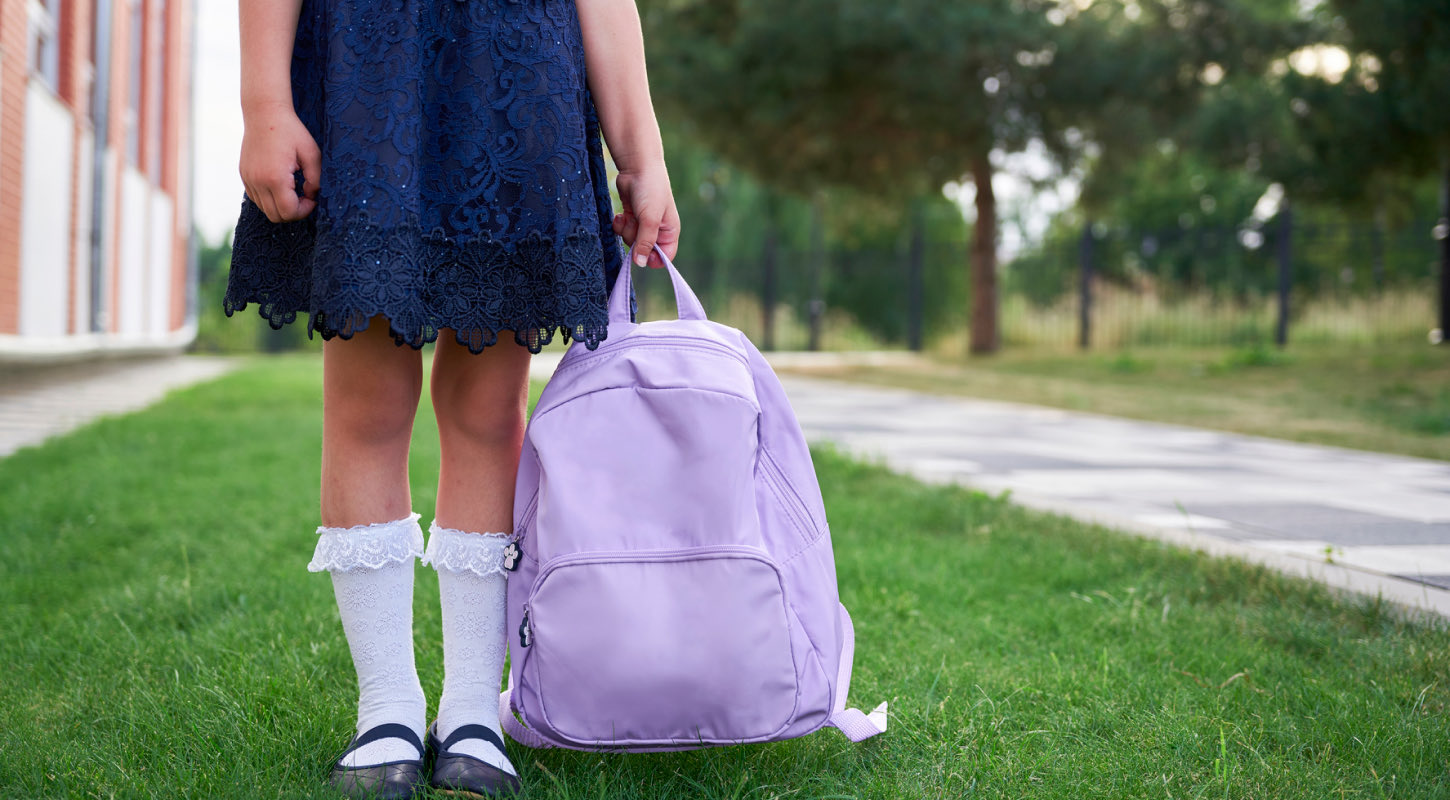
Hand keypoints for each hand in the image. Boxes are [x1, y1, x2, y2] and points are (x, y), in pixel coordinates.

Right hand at [238, 101, 320, 223]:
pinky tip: (281, 185)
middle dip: (293, 212)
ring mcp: (248, 179)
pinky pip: (257, 199)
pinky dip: (270, 199)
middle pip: (276, 216)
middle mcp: (258, 182)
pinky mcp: (244, 175)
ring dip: (281, 206)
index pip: (288, 212)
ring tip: (293, 189)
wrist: (264, 113)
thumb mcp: (311, 154)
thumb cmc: (291, 131)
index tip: (312, 198)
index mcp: (275, 178)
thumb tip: (312, 196)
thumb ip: (315, 179)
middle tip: (305, 197)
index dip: (304, 211)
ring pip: (265, 209)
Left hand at [612, 163, 679, 268]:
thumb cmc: (651, 191)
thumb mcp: (650, 219)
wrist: (637, 167)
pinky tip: (621, 214)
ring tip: (629, 215)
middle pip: (643, 250)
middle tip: (635, 225)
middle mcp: (658, 230)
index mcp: (669, 232)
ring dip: (626, 230)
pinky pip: (623, 230)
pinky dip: (620, 224)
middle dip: (635, 240)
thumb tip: (640, 263)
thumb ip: (645, 242)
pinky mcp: (631, 216)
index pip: (664, 257)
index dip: (653, 259)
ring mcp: (643, 223)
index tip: (640, 255)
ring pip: (631, 240)